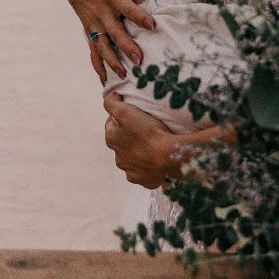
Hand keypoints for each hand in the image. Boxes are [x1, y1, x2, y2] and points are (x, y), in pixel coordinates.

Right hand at [62, 0, 160, 80]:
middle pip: (115, 31)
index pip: (126, 7)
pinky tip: (105, 78)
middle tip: (139, 59)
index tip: (152, 26)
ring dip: (112, 60)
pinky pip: (93, 49)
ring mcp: (93, 23)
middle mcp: (100, 11)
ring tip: (124, 74)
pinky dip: (98, 65)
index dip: (138, 16)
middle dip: (126, 46)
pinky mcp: (89, 30)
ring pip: (103, 45)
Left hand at [102, 93, 225, 185]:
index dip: (121, 117)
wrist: (169, 156)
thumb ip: (112, 103)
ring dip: (138, 153)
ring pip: (132, 159)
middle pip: (122, 143)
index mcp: (111, 139)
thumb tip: (109, 97)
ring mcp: (131, 171)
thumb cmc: (148, 132)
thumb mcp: (125, 111)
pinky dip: (148, 167)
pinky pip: (145, 173)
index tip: (132, 114)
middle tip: (144, 129)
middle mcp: (118, 158)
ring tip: (152, 145)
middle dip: (129, 137)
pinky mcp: (145, 181)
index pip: (111, 124)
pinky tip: (157, 161)